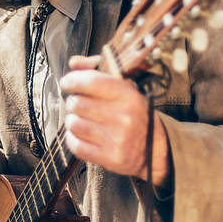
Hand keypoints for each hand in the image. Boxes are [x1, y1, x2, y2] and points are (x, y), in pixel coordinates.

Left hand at [60, 55, 172, 188]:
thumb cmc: (134, 113)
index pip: (91, 82)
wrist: (155, 148)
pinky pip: (75, 146)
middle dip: (73, 102)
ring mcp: (117, 139)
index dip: (72, 80)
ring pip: (73, 124)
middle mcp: (124, 116)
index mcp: (128, 94)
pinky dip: (72, 139)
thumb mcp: (124, 87)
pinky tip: (80, 135)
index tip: (67, 82)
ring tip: (81, 120)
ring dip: (72, 121)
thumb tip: (74, 62)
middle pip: (77, 103)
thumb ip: (97, 70)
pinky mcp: (110, 158)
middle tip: (79, 105)